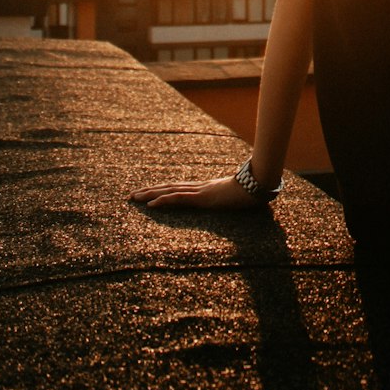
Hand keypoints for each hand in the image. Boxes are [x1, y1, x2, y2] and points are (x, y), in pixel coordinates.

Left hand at [129, 173, 261, 209]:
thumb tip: (230, 202)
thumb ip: (229, 200)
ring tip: (135, 198)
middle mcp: (198, 188)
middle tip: (131, 196)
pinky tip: (151, 204)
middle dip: (149, 191)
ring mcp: (200, 192)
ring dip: (151, 195)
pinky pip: (179, 199)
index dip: (161, 190)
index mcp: (204, 189)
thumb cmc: (250, 193)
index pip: (177, 189)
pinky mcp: (202, 198)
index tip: (147, 194)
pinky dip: (164, 201)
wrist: (258, 185)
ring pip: (169, 192)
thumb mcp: (235, 200)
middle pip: (169, 188)